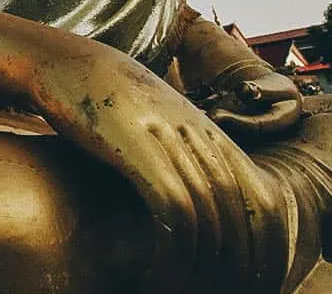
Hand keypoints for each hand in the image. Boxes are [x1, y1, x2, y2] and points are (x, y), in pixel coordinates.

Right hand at [27, 40, 287, 293]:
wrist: (62, 60)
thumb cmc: (102, 98)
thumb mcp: (154, 122)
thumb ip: (183, 154)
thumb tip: (202, 205)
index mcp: (210, 132)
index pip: (265, 200)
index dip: (269, 250)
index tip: (258, 283)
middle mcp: (198, 133)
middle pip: (244, 214)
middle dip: (242, 266)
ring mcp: (168, 137)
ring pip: (210, 217)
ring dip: (204, 267)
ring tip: (186, 292)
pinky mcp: (135, 144)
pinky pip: (172, 209)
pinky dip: (174, 250)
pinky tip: (159, 273)